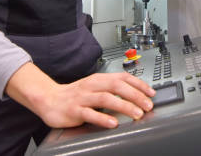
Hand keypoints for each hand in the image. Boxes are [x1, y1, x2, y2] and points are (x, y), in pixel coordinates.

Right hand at [5, 63, 154, 128]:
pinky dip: (103, 118)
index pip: (122, 77)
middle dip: (135, 95)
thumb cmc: (74, 95)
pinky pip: (90, 114)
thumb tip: (135, 95)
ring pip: (106, 99)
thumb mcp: (94, 87)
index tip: (151, 93)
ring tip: (136, 114)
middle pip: (117, 86)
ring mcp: (83, 98)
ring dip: (123, 106)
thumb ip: (111, 89)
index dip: (139, 84)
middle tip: (148, 105)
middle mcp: (92, 86)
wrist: (49, 99)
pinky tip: (112, 123)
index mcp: (99, 79)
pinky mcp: (74, 110)